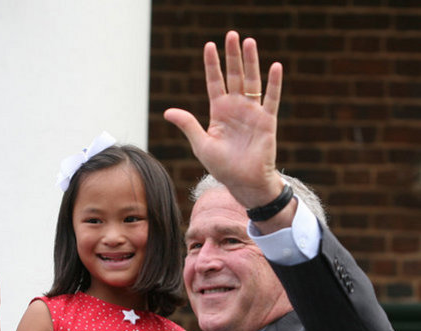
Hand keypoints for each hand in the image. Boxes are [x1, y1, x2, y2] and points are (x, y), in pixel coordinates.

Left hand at [164, 31, 283, 207]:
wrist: (244, 182)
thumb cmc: (222, 167)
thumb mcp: (201, 145)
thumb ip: (188, 125)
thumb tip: (168, 112)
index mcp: (219, 113)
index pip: (214, 83)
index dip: (212, 65)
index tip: (209, 45)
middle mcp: (236, 108)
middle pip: (234, 76)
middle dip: (232, 56)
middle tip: (231, 34)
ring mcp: (252, 113)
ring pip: (252, 81)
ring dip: (251, 62)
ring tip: (249, 41)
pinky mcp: (267, 121)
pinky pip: (271, 99)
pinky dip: (274, 83)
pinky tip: (275, 66)